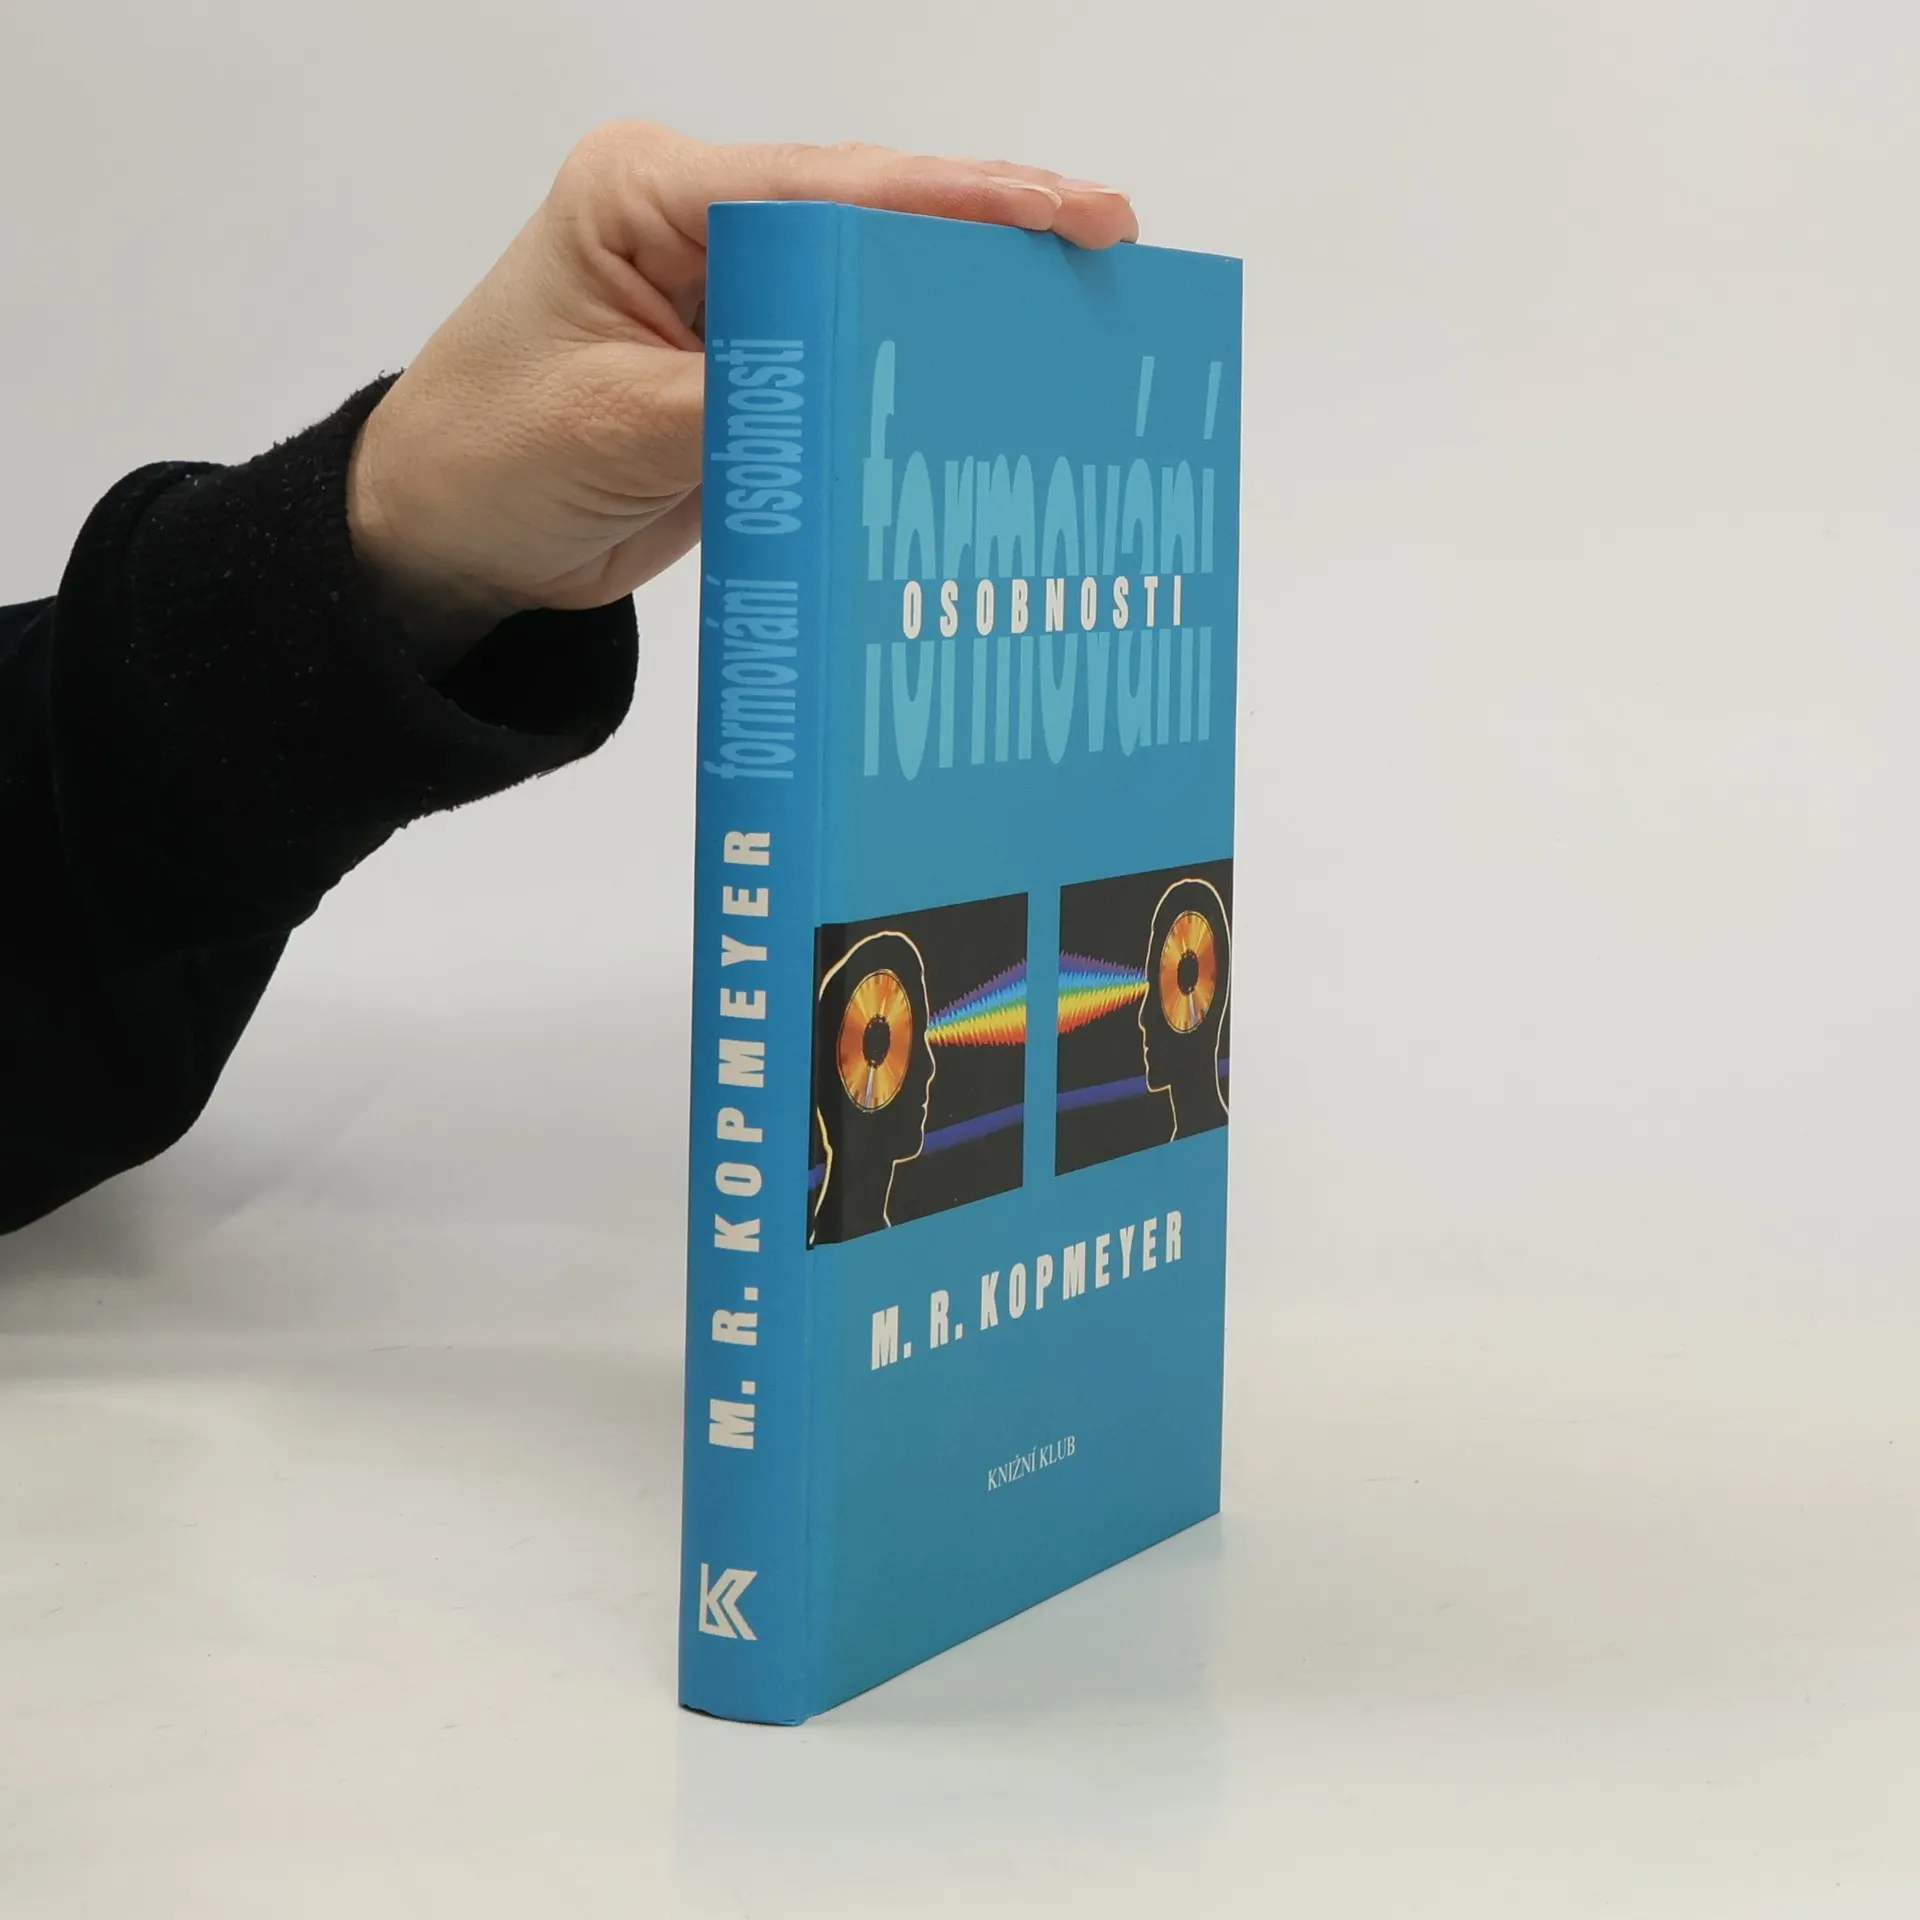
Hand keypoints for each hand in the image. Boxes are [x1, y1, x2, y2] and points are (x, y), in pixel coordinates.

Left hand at [346, 123, 1136, 653]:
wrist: (450, 542)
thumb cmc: (487, 459)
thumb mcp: (610, 430)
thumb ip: (740, 402)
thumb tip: (858, 394)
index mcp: (646, 195)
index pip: (822, 184)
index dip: (949, 197)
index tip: (1060, 211)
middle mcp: (699, 228)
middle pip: (867, 215)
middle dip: (985, 231)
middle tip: (1109, 247)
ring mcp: (732, 299)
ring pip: (871, 287)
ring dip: (962, 305)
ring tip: (1082, 313)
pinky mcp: (752, 371)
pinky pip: (851, 366)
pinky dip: (914, 380)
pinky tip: (991, 390)